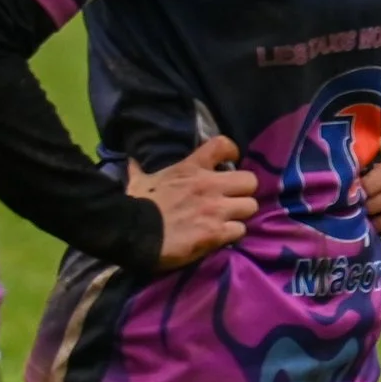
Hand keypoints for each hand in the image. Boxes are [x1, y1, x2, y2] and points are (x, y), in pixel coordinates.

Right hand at [128, 136, 259, 269]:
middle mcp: (210, 185)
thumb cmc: (135, 205)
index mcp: (191, 168)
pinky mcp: (217, 233)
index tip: (229, 162)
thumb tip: (131, 161)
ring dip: (240, 214)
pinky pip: (240, 230)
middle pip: (251, 180)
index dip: (231, 153)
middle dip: (243, 191)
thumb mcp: (138, 181)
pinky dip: (232, 234)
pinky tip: (220, 236)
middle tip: (231, 199)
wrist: (129, 234)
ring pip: (250, 206)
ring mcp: (216, 209)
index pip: (223, 145)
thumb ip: (139, 170)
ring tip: (227, 220)